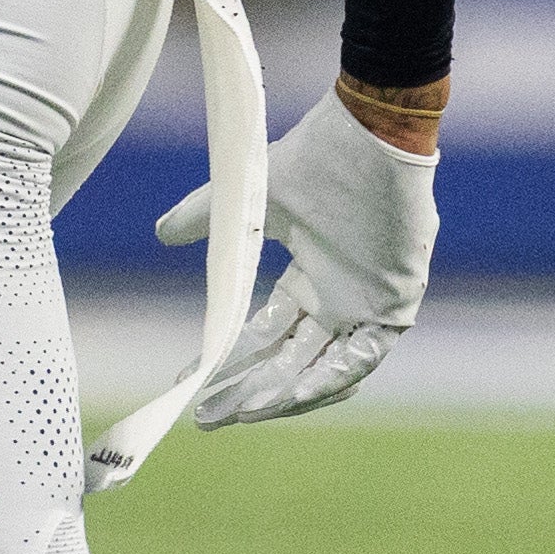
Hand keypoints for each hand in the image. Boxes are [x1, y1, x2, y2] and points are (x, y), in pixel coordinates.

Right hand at [153, 87, 437, 428]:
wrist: (370, 136)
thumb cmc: (318, 159)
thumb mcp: (251, 199)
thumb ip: (206, 218)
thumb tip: (160, 235)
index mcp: (310, 278)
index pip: (266, 332)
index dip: (229, 358)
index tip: (190, 379)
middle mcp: (337, 299)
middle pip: (288, 361)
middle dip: (246, 391)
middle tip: (206, 417)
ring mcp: (366, 306)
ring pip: (320, 368)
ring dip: (281, 395)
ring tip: (238, 414)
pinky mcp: (394, 306)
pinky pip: (359, 359)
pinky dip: (322, 381)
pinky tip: (283, 399)